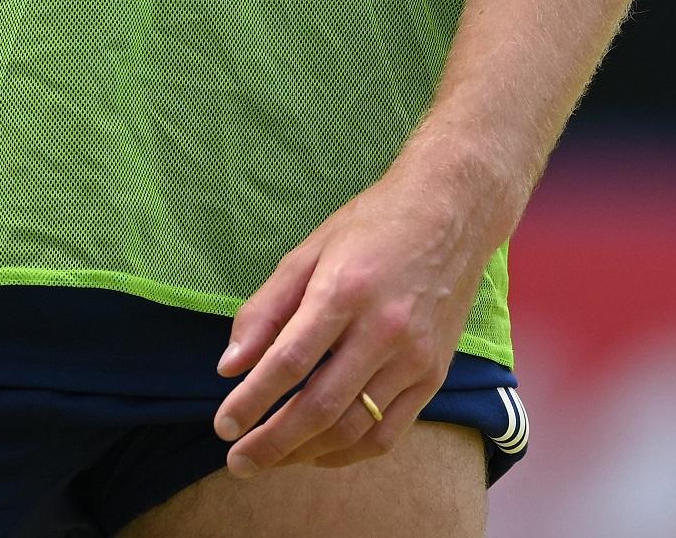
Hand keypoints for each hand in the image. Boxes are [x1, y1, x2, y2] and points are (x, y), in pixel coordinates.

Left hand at [211, 154, 503, 474]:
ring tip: (269, 460)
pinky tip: (317, 452)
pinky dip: (348, 452)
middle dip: (272, 442)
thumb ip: (266, 310)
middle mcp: (384, 329)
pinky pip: (387, 433)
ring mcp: (414, 357)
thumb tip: (230, 367)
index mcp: (345, 290)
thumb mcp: (308, 251)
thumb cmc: (370, 227)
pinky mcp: (434, 375)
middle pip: (320, 406)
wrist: (451, 214)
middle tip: (237, 461)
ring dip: (305, 454)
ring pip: (353, 427)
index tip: (223, 425)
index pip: (289, 362)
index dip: (251, 400)